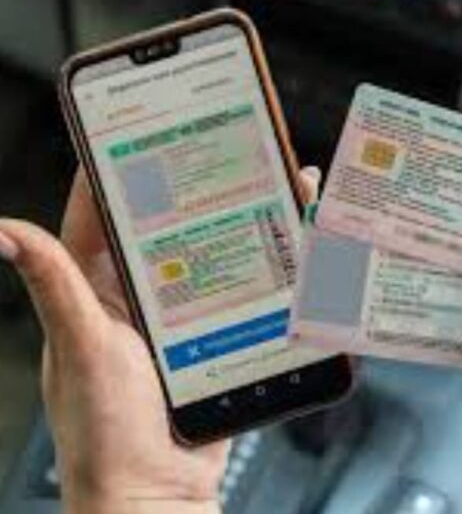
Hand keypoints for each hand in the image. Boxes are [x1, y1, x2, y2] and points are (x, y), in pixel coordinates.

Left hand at [0, 166, 320, 513]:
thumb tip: (0, 229)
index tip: (145, 121)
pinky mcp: (218, 335)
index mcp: (96, 288)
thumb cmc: (105, 433)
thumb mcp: (83, 350)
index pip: (105, 210)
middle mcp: (140, 294)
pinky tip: (295, 244)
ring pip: (218, 251)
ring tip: (279, 182)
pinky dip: (270, 266)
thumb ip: (55, 286)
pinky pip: (245, 289)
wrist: (156, 494)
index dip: (121, 164)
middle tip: (232, 143)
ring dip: (247, 219)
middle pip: (174, 223)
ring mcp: (183, 314)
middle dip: (204, 183)